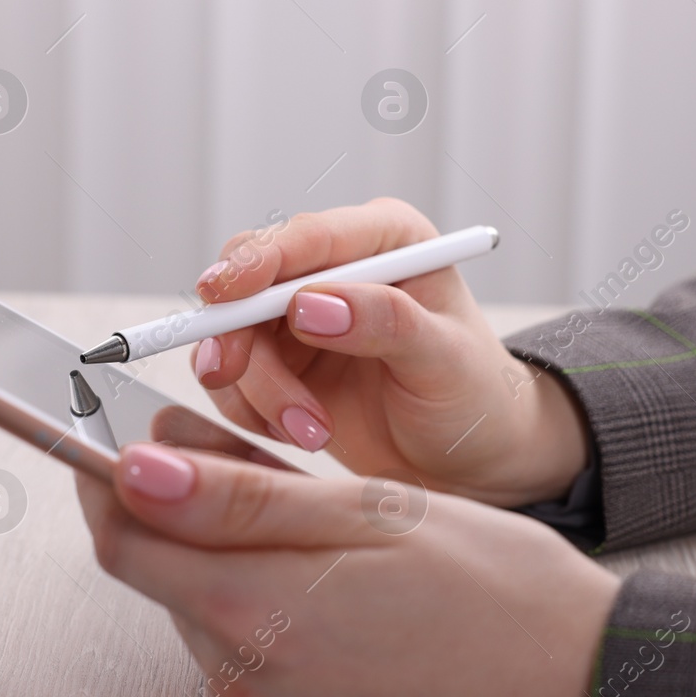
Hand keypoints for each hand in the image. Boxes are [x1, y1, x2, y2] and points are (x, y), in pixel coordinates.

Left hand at [75, 442, 619, 696]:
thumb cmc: (501, 591)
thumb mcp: (373, 513)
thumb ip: (237, 497)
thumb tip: (132, 468)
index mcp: (258, 611)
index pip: (123, 540)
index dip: (105, 481)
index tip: (107, 444)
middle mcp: (249, 696)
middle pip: (178, 591)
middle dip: (206, 536)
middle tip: (290, 505)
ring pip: (221, 645)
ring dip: (254, 601)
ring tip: (351, 582)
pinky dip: (287, 666)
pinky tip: (360, 647)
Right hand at [192, 198, 590, 505]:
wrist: (465, 460)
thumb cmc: (472, 397)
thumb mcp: (444, 359)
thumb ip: (385, 323)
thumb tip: (308, 305)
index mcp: (385, 240)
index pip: (307, 236)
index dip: (257, 261)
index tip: (223, 295)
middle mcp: (335, 268)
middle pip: (249, 280)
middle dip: (238, 334)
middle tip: (232, 376)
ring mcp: (298, 316)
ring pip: (232, 335)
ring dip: (257, 389)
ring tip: (312, 433)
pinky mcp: (278, 361)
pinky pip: (232, 378)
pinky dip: (249, 409)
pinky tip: (299, 432)